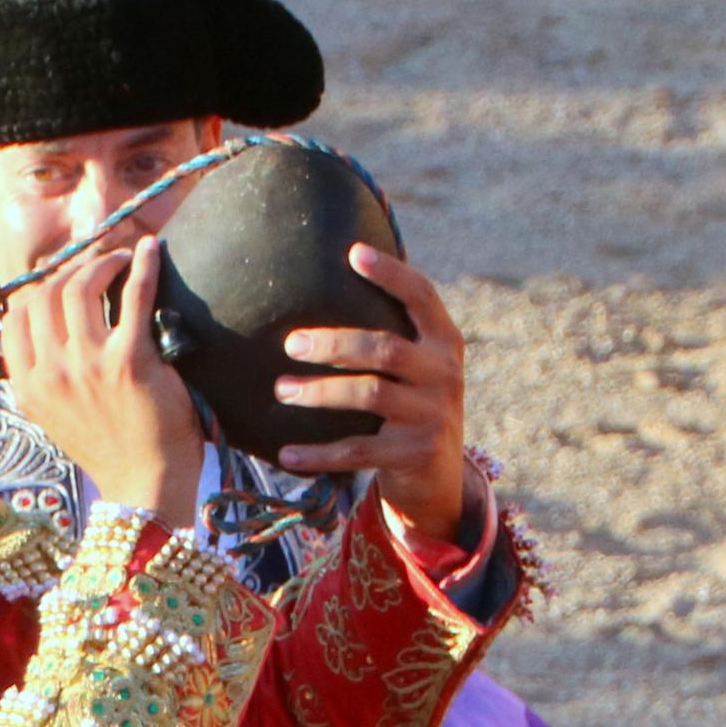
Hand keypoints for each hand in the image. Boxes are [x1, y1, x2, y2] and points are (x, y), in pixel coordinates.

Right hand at [2, 236, 201, 525]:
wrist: (147, 485)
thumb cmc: (109, 447)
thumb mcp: (55, 415)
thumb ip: (45, 375)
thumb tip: (50, 328)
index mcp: (28, 386)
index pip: (17, 317)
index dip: (39, 289)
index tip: (61, 282)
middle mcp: (52, 373)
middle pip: (47, 293)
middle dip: (71, 268)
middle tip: (96, 265)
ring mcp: (88, 365)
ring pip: (80, 286)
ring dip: (101, 262)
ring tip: (120, 260)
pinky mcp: (130, 360)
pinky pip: (133, 296)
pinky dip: (140, 266)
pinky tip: (148, 251)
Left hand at [277, 244, 474, 541]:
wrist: (440, 474)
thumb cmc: (411, 403)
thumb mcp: (417, 365)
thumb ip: (392, 330)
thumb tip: (333, 276)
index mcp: (444, 341)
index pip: (422, 297)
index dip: (391, 274)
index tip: (353, 252)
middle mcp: (444, 373)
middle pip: (385, 348)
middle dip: (334, 344)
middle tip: (290, 344)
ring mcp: (432, 415)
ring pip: (369, 394)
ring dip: (319, 392)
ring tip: (281, 390)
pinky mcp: (416, 453)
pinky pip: (358, 450)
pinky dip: (319, 453)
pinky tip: (286, 454)